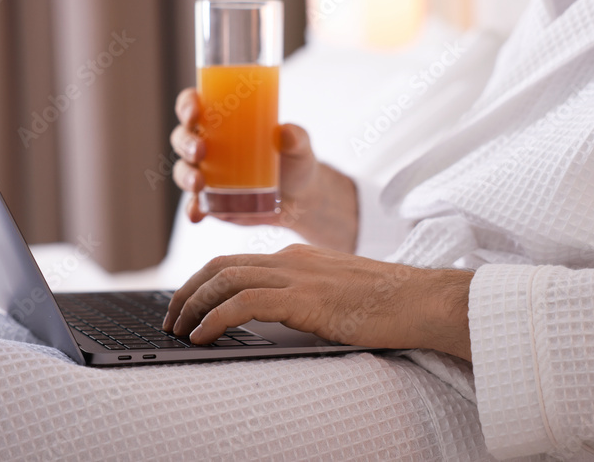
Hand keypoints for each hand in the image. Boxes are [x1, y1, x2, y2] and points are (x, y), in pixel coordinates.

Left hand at [162, 244, 473, 359]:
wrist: (423, 301)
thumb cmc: (389, 304)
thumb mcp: (336, 295)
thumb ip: (305, 298)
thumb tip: (276, 318)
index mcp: (298, 256)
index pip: (236, 262)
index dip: (203, 282)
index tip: (186, 306)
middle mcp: (292, 258)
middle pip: (220, 265)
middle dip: (186, 292)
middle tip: (169, 319)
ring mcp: (298, 275)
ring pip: (225, 280)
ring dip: (192, 306)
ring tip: (177, 330)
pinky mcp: (305, 298)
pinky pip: (244, 303)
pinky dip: (214, 319)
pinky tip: (202, 335)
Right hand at [170, 88, 358, 251]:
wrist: (301, 198)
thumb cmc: (295, 160)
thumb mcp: (299, 145)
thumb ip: (295, 137)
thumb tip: (285, 131)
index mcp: (222, 120)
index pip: (194, 106)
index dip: (187, 105)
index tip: (195, 113)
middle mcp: (207, 144)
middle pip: (182, 138)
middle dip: (186, 143)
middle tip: (201, 151)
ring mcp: (207, 174)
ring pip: (183, 170)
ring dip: (185, 176)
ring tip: (199, 183)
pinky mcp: (211, 201)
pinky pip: (194, 204)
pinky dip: (192, 209)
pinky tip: (197, 214)